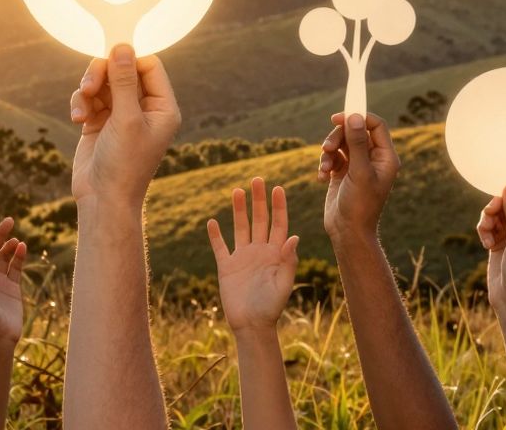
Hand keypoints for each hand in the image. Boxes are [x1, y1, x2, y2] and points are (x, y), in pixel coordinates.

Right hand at [69, 44, 180, 209]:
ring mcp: (121, 113)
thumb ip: (124, 81)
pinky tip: (77, 118)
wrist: (103, 199)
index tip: (109, 64)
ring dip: (88, 89)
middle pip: (123, 69)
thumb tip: (122, 46)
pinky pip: (89, 97)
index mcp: (163, 107)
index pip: (149, 66)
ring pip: (102, 81)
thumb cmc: (123, 163)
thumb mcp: (126, 118)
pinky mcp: (100, 120)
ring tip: (81, 108)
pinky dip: (81, 103)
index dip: (128, 60)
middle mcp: (144, 107)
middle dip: (103, 74)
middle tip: (88, 86)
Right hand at [207, 177, 298, 331]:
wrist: (252, 325)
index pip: (279, 224)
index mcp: (276, 254)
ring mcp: (242, 257)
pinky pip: (220, 247)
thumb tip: (294, 236)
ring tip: (237, 191)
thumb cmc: (272, 307)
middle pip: (259, 220)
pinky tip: (212, 222)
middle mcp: (260, 251)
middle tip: (256, 180)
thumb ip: (288, 261)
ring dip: (238, 210)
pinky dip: (216, 235)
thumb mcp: (284, 284)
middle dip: (258, 200)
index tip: (278, 188)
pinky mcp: (227, 267)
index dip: (279, 207)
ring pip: (240, 228)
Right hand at [318, 113, 397, 245]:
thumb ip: (358, 143)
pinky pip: (332, 157)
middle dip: (338, 137)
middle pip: (354, 131)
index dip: (358, 117)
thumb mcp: (359, 172)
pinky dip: (325, 163)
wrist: (348, 232)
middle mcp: (373, 158)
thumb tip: (355, 116)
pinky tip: (322, 178)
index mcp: (385, 157)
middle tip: (326, 147)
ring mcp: (357, 165)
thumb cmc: (360, 205)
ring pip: (341, 143)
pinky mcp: (342, 172)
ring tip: (324, 168)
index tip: (339, 117)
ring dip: (328, 152)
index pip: (375, 125)